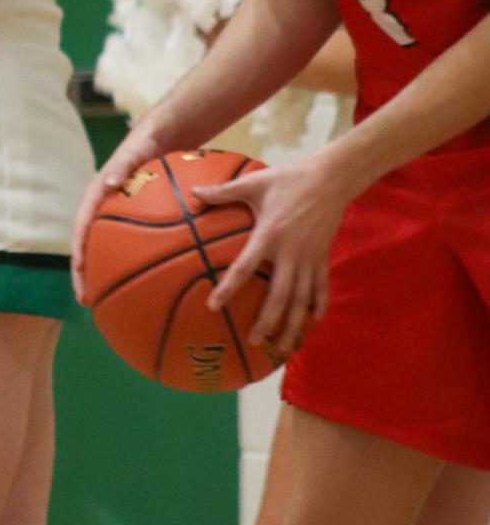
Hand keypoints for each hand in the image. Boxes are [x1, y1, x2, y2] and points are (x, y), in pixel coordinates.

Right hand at [71, 127, 161, 302]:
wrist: (163, 135)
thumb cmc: (146, 142)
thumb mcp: (134, 151)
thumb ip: (121, 166)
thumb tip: (107, 183)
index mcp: (96, 196)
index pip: (80, 228)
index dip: (77, 254)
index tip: (78, 275)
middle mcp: (102, 210)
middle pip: (87, 247)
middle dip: (84, 275)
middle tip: (86, 300)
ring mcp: (116, 216)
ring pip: (106, 250)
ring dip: (104, 274)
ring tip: (109, 301)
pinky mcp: (131, 219)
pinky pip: (129, 244)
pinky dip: (132, 262)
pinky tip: (149, 283)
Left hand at [195, 151, 349, 354]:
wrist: (331, 177)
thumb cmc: (288, 178)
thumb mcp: (254, 182)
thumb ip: (223, 192)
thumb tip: (193, 192)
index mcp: (269, 234)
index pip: (244, 268)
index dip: (228, 289)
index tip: (213, 306)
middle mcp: (291, 252)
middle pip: (279, 295)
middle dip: (267, 321)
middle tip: (253, 341)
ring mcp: (310, 257)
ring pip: (302, 299)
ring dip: (293, 324)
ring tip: (283, 347)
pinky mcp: (323, 257)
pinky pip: (322, 287)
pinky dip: (318, 306)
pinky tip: (313, 323)